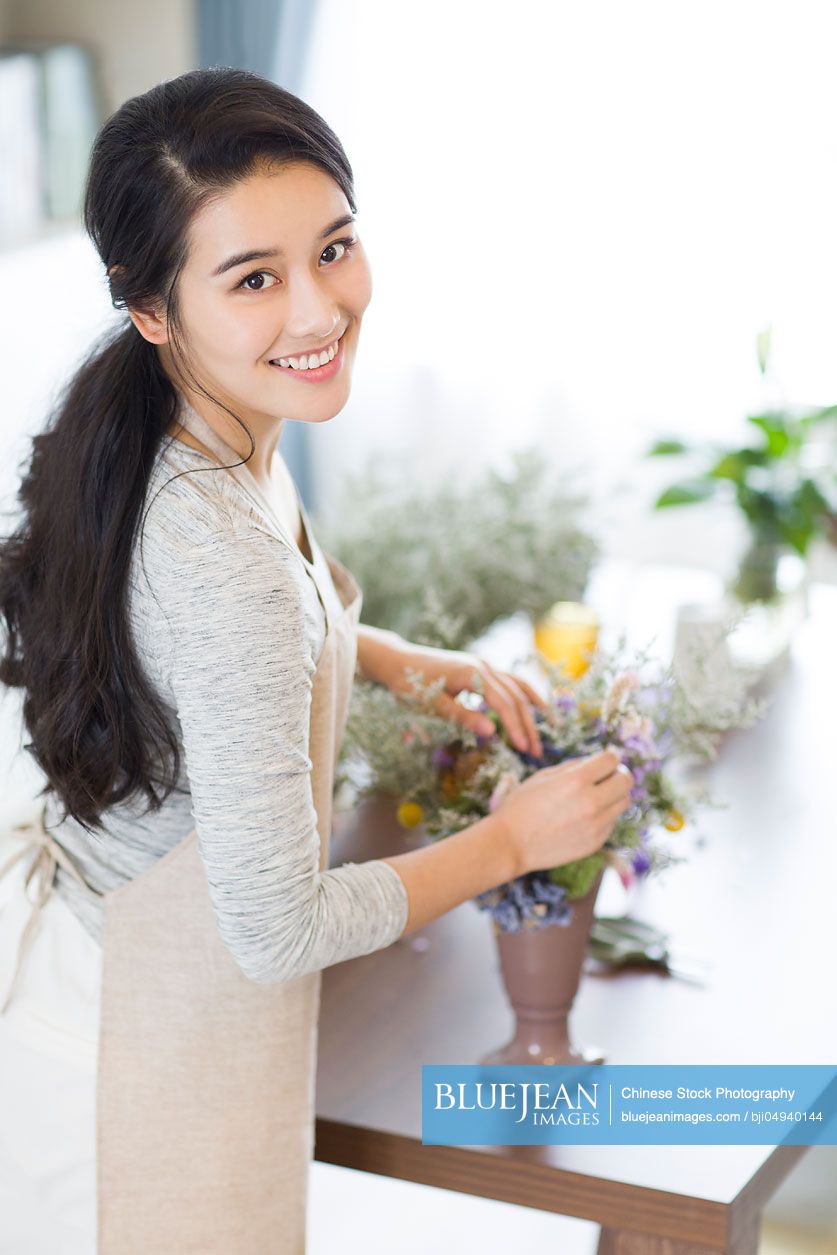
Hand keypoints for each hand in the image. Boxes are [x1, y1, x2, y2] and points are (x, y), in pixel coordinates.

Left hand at [366, 638, 550, 755]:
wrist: (396, 661)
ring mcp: (484, 665)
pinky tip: (534, 708)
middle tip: (535, 752)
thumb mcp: (432, 705)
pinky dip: (524, 696)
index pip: (503, 703)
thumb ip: (463, 717)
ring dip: (531, 711)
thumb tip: (492, 732)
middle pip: (515, 696)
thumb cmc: (410, 684)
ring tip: (546, 731)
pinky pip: (509, 682)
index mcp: (472, 673)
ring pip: (516, 687)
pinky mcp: (480, 669)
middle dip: (527, 725)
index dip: (515, 727)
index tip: (524, 749)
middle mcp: (483, 666)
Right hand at [492, 748, 633, 878]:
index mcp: (576, 780)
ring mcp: (596, 825)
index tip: (609, 757)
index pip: (612, 760)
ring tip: (596, 796)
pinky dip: (604, 815)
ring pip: (623, 803)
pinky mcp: (595, 842)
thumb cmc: (521, 806)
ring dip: (614, 795)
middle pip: (626, 781)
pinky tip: (585, 816)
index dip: (611, 755)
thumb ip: (572, 767)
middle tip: (609, 775)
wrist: (510, 844)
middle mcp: (591, 802)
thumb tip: (594, 761)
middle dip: (619, 774)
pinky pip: (611, 822)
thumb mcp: (543, 776)